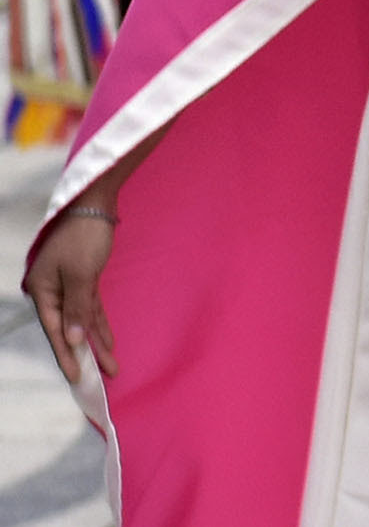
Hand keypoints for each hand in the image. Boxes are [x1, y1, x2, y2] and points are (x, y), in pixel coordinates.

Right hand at [23, 210, 117, 384]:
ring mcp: (68, 286)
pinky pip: (90, 308)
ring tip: (111, 366)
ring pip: (82, 321)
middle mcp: (52, 292)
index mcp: (42, 291)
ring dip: (96, 342)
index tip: (78, 377)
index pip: (55, 331)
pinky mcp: (83, 280)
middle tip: (101, 378)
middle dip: (86, 354)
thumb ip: (76, 309)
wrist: (94, 205)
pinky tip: (107, 342)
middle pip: (68, 329)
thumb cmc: (84, 237)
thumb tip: (71, 339)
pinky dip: (98, 324)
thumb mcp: (82, 274)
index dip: (67, 355)